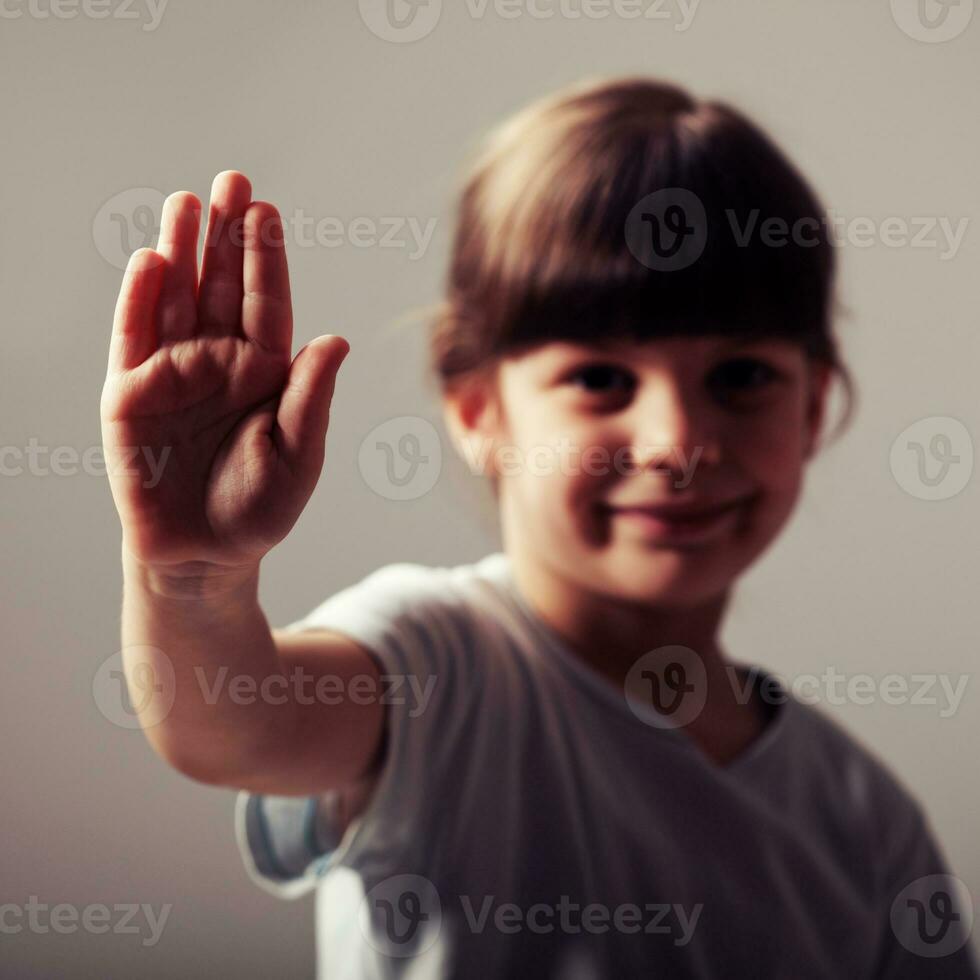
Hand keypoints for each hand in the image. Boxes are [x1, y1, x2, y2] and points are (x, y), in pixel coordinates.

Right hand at [100, 171, 348, 574]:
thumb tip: (337, 340)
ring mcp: (173, 373)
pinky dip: (139, 301)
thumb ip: (312, 399)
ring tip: (188, 202)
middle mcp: (219, 361)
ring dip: (181, 252)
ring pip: (177, 299)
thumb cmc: (260, 508)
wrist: (206, 556)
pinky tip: (151, 261)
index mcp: (266, 371)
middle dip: (226, 235)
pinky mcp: (130, 395)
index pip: (267, 303)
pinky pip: (134, 339)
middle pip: (222, 287)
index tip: (267, 212)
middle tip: (233, 181)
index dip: (266, 259)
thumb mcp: (299, 457)